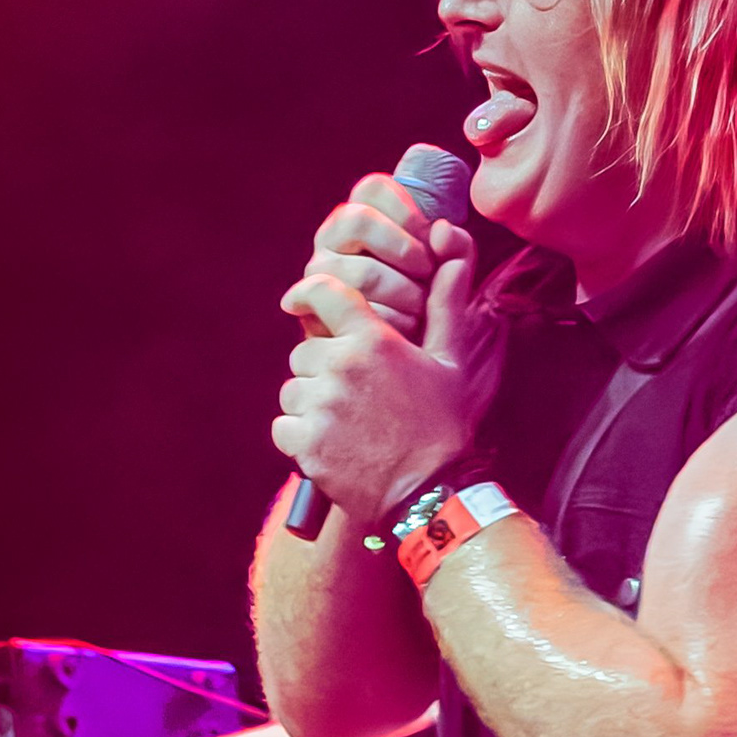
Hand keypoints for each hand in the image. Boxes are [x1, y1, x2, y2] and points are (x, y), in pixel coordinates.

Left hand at [273, 221, 478, 526]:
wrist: (433, 494)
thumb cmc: (444, 427)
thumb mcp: (451, 362)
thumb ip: (445, 301)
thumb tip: (451, 243)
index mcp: (372, 341)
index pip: (321, 292)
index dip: (307, 294)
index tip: (300, 300)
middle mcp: (340, 366)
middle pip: (305, 351)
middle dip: (322, 370)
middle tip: (356, 398)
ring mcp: (320, 405)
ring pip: (294, 390)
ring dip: (312, 405)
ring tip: (348, 426)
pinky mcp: (304, 442)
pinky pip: (284, 427)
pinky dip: (302, 438)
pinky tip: (334, 448)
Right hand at [293, 172, 472, 349]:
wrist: (397, 364)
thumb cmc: (421, 309)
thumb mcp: (447, 277)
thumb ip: (457, 249)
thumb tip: (444, 230)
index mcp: (363, 216)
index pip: (373, 188)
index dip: (408, 212)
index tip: (432, 241)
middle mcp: (332, 236)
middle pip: (359, 220)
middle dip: (405, 250)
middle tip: (427, 276)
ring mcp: (319, 269)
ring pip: (362, 271)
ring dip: (404, 294)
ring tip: (419, 311)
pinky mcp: (313, 307)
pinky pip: (354, 310)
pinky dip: (391, 323)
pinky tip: (404, 332)